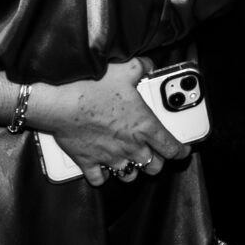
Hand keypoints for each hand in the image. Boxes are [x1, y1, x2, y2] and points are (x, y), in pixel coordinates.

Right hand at [40, 58, 184, 187]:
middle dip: (157, 161)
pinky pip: (99, 179)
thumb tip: (148, 65)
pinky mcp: (89, 162)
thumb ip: (141, 67)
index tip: (182, 150)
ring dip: (132, 169)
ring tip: (131, 160)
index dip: (181, 151)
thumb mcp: (124, 70)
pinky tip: (102, 168)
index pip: (171, 147)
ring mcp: (110, 157)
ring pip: (129, 175)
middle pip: (154, 166)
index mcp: (144, 126)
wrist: (61, 102)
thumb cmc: (92, 87)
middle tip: (155, 153)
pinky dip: (102, 176)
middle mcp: (130, 146)